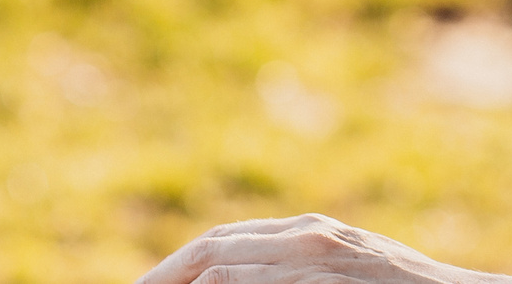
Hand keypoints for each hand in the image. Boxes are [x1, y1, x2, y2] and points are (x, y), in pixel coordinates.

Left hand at [137, 213, 503, 283]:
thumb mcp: (351, 276)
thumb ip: (302, 274)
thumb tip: (238, 283)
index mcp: (310, 234)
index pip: (220, 243)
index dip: (173, 270)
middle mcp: (309, 238)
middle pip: (211, 250)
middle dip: (161, 278)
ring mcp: (318, 260)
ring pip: (223, 267)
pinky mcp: (326, 282)